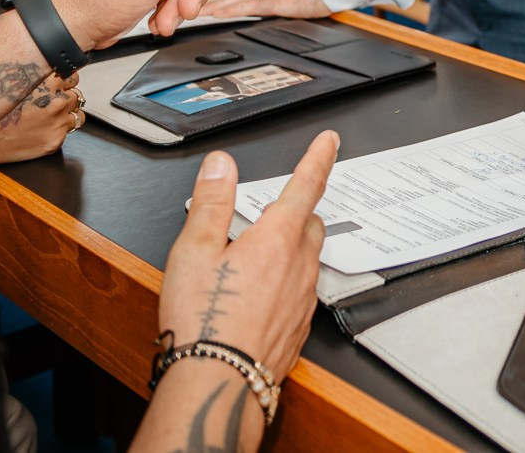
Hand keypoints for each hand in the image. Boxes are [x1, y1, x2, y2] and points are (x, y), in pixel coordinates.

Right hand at [0, 72, 82, 165]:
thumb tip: (50, 69)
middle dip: (66, 100)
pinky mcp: (56, 140)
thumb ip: (37, 76)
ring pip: (78, 115)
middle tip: (50, 105)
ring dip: (68, 116)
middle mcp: (58, 101)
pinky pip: (67, 133)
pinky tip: (43, 130)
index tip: (58, 88)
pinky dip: (59, 131)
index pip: (72, 77)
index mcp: (50, 82)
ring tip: (50, 119)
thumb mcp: (17, 83)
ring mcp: (58, 121)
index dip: (64, 84)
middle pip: (77, 96)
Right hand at [158, 130, 338, 385]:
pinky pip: (302, 292)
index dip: (319, 159)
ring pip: (308, 258)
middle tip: (271, 212)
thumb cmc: (204, 321)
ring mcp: (304, 298)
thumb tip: (221, 165)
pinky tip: (260, 295)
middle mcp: (300, 266)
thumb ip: (211, 202)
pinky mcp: (300, 326)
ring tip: (256, 257)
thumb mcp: (194, 251)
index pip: (307, 185)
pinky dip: (287, 283)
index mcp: (277, 239)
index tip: (330, 142)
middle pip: (310, 223)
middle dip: (297, 210)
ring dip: (291, 248)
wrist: (218, 382)